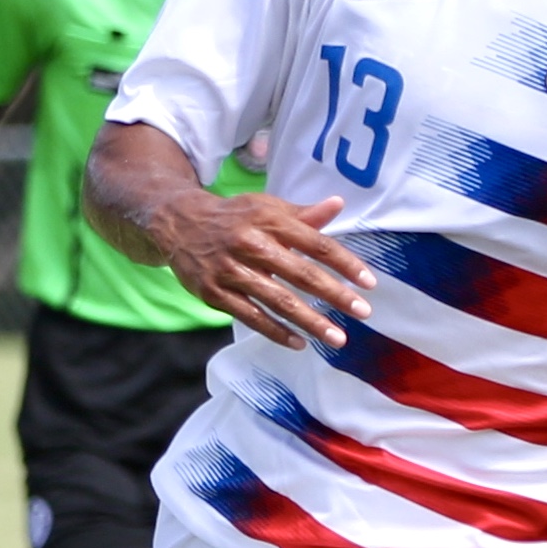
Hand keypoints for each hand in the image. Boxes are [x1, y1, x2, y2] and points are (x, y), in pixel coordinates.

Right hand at [143, 186, 375, 349]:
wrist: (178, 223)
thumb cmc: (234, 217)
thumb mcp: (266, 208)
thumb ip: (303, 214)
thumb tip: (338, 205)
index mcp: (269, 220)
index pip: (315, 244)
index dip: (344, 264)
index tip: (369, 283)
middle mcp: (251, 244)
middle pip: (301, 274)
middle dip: (335, 295)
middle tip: (362, 312)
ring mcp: (231, 271)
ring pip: (277, 300)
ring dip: (310, 321)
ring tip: (337, 338)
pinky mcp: (215, 293)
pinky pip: (251, 317)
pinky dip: (276, 332)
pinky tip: (299, 342)